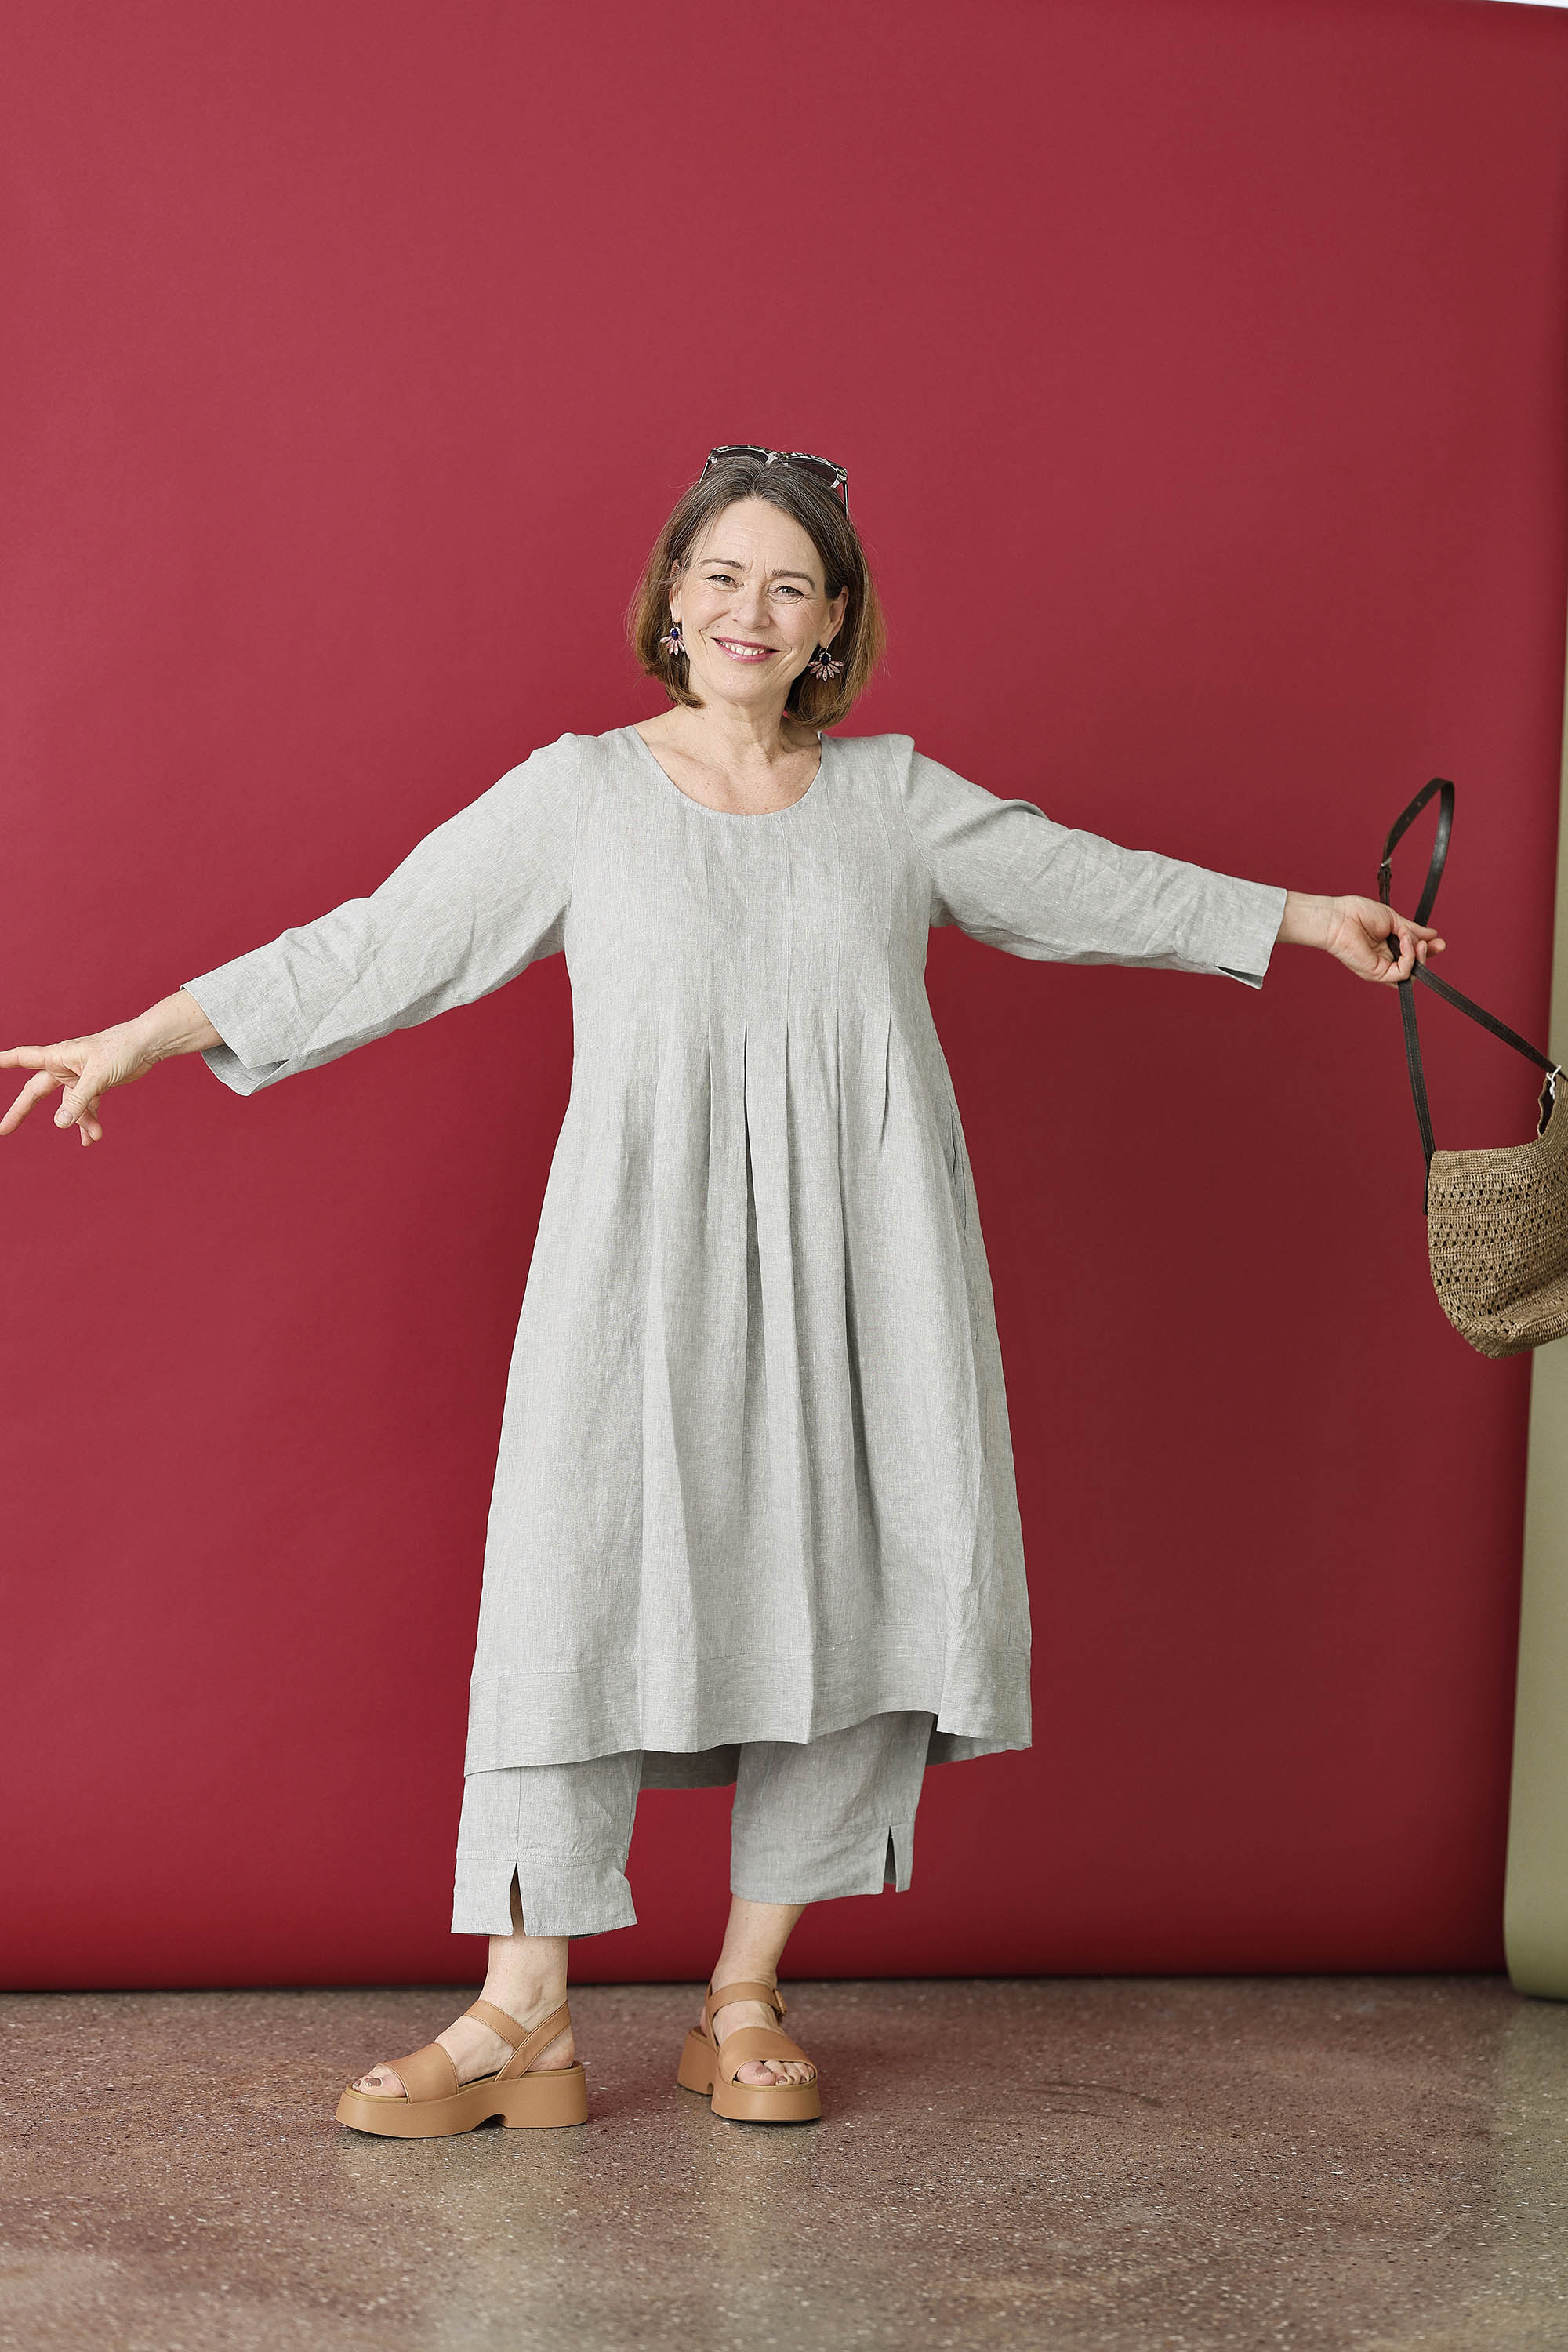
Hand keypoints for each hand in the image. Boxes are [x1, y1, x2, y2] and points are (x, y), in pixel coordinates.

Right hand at [0, 990, 220, 1147]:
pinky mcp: (95, 1086)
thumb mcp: (97, 1077)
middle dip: (21, 1111)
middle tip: (3, 1130)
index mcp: (58, 1056)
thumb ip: (78, 1102)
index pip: (22, 1059)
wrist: (146, 1045)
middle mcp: (64, 1067)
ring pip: (68, 1106)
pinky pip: (86, 1108)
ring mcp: (78, 1078)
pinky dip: (89, 1122)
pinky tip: (92, 1138)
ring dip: (79, 1122)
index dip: (3, 1062)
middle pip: (35, 1092)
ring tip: (94, 1137)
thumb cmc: (120, 1050)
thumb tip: (59, 1125)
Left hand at [1277, 891, 1444, 982]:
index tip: (1438, 941)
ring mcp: (1381, 968)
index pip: (1413, 954)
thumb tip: (1431, 934)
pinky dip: (1409, 959)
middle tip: (1435, 944)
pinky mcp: (1376, 973)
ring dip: (1420, 957)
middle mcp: (1386, 959)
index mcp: (1389, 946)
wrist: (1340, 916)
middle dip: (1428, 955)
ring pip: (1411, 974)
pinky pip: (1402, 973)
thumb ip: (1412, 930)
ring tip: (1417, 942)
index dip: (1428, 949)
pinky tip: (1406, 944)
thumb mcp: (1393, 919)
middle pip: (1415, 967)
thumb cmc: (1358, 914)